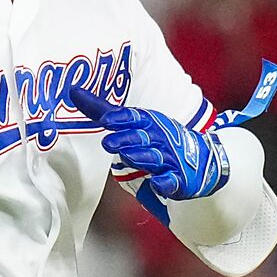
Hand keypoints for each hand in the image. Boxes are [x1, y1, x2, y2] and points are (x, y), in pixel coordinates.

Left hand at [69, 89, 229, 202]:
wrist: (202, 157)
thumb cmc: (160, 137)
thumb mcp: (135, 120)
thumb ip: (102, 110)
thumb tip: (73, 92)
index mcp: (148, 123)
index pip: (134, 117)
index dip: (121, 119)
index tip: (106, 120)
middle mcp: (158, 138)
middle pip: (141, 138)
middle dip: (126, 139)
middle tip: (109, 142)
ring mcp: (169, 159)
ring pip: (154, 158)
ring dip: (141, 157)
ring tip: (128, 156)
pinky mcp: (177, 179)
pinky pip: (171, 181)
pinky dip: (165, 182)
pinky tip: (159, 183)